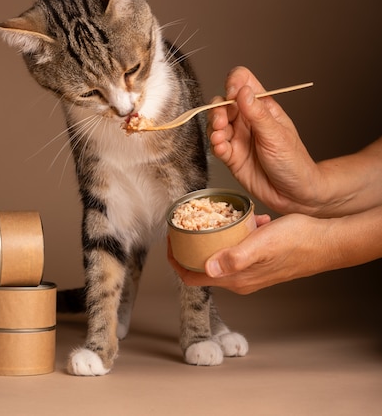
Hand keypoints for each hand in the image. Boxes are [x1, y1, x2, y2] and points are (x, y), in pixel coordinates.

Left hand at [168, 213, 336, 294]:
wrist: (325, 242)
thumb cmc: (297, 242)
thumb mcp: (261, 244)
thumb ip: (235, 258)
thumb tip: (208, 268)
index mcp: (235, 278)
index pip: (192, 277)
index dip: (175, 260)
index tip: (170, 238)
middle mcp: (240, 279)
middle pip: (203, 265)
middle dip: (191, 245)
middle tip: (187, 222)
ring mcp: (250, 271)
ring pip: (220, 254)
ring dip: (216, 237)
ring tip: (217, 216)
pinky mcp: (260, 261)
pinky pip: (239, 248)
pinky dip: (237, 234)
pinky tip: (249, 219)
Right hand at [207, 66, 321, 214]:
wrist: (295, 195)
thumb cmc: (294, 162)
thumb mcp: (277, 135)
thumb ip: (257, 113)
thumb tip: (242, 90)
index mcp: (262, 107)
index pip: (242, 81)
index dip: (234, 83)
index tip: (233, 95)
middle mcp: (247, 119)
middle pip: (223, 102)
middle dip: (218, 109)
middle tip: (222, 121)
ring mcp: (238, 137)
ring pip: (216, 123)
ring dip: (214, 128)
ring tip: (221, 137)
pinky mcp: (232, 156)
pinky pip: (217, 145)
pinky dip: (216, 145)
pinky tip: (222, 148)